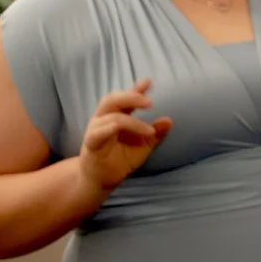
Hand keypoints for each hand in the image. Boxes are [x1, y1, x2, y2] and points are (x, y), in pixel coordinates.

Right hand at [76, 82, 171, 196]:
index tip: (148, 82)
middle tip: (149, 102)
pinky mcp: (90, 144)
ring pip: (109, 115)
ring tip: (150, 130)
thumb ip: (156, 133)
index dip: (135, 90)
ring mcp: (95, 130)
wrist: (102, 179)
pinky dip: (115, 129)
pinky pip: (99, 132)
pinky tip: (135, 134)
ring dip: (131, 120)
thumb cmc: (121, 159)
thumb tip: (169, 120)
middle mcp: (103, 120)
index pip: (125, 99)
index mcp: (115, 117)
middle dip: (130, 96)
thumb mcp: (144, 145)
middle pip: (111, 100)